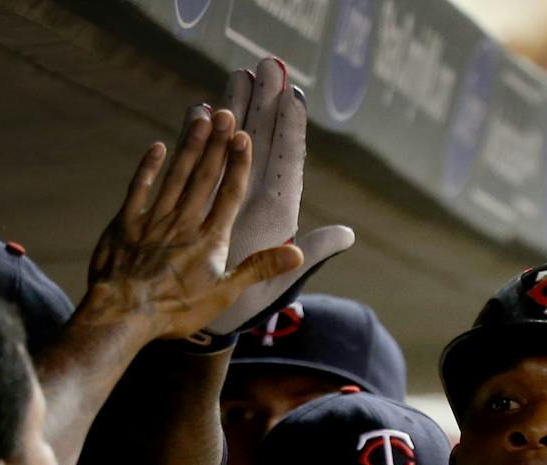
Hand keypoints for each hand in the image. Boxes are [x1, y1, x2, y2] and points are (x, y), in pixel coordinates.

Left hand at [81, 105, 304, 342]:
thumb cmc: (176, 310)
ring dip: (189, 145)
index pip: (229, 194)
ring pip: (175, 175)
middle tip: (227, 113)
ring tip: (201, 117)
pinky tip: (158, 147)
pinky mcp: (126, 223)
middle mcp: (184, 222)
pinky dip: (149, 167)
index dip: (238, 165)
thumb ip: (259, 269)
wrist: (124, 314)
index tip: (244, 138)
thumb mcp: (224, 295)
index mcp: (210, 240)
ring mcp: (154, 220)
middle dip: (217, 144)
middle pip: (204, 176)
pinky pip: (140, 188)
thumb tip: (297, 254)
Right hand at [207, 58, 354, 334]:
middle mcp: (253, 198)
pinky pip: (199, 159)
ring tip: (236, 75)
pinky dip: (199, 134)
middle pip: (261, 141)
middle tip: (268, 65)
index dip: (289, 128)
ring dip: (233, 109)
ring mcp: (225, 195)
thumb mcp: (283, 280)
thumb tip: (348, 234)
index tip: (292, 95)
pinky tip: (199, 109)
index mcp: (277, 211)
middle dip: (264, 103)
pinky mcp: (198, 199)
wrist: (204, 318)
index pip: (287, 161)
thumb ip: (312, 252)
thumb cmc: (244, 306)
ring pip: (230, 144)